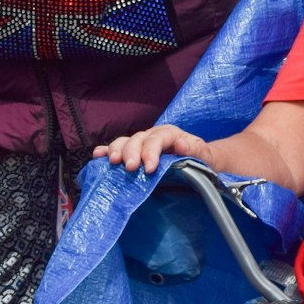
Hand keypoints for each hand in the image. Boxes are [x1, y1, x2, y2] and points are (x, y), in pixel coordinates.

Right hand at [95, 124, 210, 174]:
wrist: (202, 162)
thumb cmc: (203, 159)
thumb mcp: (205, 155)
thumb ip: (195, 150)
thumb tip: (181, 145)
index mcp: (171, 134)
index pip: (158, 138)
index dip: (151, 152)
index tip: (148, 169)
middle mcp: (153, 135)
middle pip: (138, 139)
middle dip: (131, 152)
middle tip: (129, 168)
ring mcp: (141, 143)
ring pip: (125, 141)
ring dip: (116, 150)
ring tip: (113, 162)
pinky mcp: (133, 152)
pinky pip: (117, 149)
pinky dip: (107, 151)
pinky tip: (98, 156)